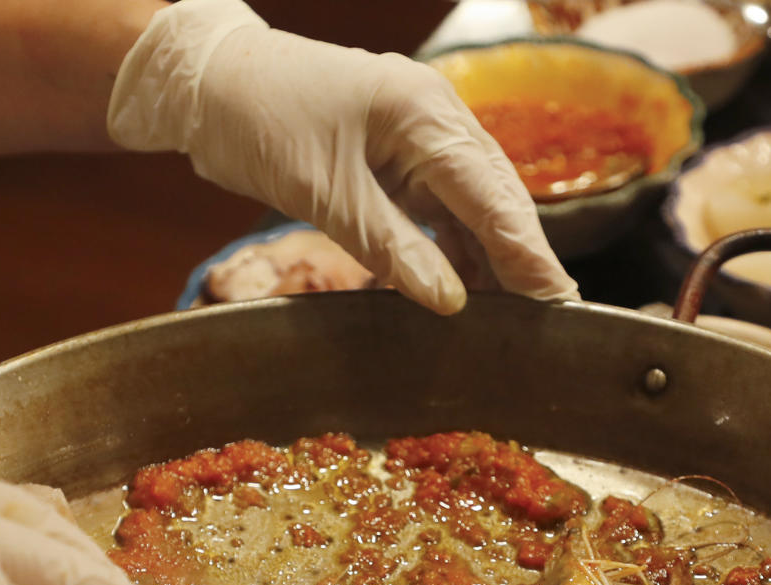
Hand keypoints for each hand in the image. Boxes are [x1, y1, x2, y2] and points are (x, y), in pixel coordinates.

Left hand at [107, 0, 578, 314]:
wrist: (213, 83)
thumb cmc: (262, 123)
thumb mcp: (326, 195)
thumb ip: (393, 249)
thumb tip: (451, 302)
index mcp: (424, 114)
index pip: (493, 195)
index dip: (526, 253)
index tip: (557, 301)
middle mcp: (436, 117)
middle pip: (497, 196)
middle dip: (523, 256)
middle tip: (553, 316)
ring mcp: (420, 133)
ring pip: (473, 203)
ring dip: (490, 256)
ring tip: (514, 314)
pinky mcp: (399, 153)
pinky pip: (442, 204)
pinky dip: (453, 246)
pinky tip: (466, 286)